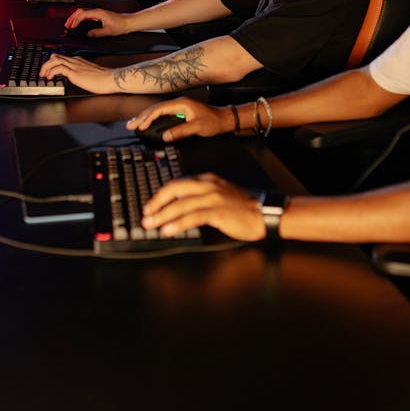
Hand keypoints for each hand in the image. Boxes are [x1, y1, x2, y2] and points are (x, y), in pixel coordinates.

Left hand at [38, 54, 113, 92]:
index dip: (52, 64)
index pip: (61, 58)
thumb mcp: (89, 74)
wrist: (110, 79)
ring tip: (43, 75)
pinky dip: (51, 72)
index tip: (48, 71)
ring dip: (46, 67)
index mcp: (79, 61)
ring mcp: (75, 66)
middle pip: (55, 56)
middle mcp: (75, 61)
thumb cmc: (103, 79)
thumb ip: (81, 74)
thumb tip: (75, 79)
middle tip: (42, 73)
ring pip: (54, 60)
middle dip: (46, 64)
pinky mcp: (75, 72)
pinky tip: (50, 77)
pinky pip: (58, 68)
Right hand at [64, 7, 127, 35]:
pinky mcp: (99, 14)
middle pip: (81, 11)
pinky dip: (81, 18)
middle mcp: (97, 11)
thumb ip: (97, 33)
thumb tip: (87, 34)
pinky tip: (78, 22)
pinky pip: (87, 14)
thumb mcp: (108, 32)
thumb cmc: (120, 26)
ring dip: (76, 17)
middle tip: (67, 25)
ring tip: (70, 24)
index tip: (71, 26)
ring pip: (83, 12)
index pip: (83, 14)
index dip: (76, 20)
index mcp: (98, 13)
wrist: (128, 22)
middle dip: (73, 17)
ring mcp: (98, 12)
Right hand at [127, 98, 232, 140]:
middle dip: (141, 117)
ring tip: (133, 123)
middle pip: (155, 109)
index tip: (141, 126)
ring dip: (145, 117)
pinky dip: (152, 118)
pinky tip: (147, 123)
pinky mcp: (179, 112)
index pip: (160, 109)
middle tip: (130, 125)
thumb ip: (180, 131)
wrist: (224, 119)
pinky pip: (162, 114)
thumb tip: (165, 136)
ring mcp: (178, 107)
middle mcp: (178, 103)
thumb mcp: (197, 127)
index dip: (148, 118)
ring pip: (157, 111)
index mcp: (181, 104)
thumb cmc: (213, 122)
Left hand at [142, 173, 264, 241]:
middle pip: (174, 189)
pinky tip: (168, 230)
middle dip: (156, 202)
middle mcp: (207, 186)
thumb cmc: (242, 208)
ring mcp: (213, 197)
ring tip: (150, 224)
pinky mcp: (218, 211)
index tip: (150, 205)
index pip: (177, 183)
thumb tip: (179, 208)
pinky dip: (178, 223)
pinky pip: (193, 217)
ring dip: (162, 215)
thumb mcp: (218, 196)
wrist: (264, 212)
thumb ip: (200, 198)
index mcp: (206, 180)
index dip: (161, 194)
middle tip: (146, 214)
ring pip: (181, 204)